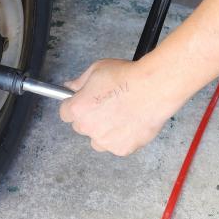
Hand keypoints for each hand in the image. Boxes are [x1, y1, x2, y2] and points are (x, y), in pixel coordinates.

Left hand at [59, 59, 182, 155]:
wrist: (154, 88)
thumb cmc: (127, 77)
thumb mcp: (97, 70)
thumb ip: (80, 81)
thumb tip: (70, 86)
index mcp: (78, 109)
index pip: (65, 113)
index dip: (74, 106)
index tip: (83, 103)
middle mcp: (88, 128)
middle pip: (81, 127)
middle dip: (90, 118)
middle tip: (106, 106)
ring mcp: (105, 141)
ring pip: (98, 140)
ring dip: (104, 131)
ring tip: (121, 116)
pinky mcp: (122, 149)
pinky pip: (117, 146)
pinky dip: (123, 138)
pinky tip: (132, 123)